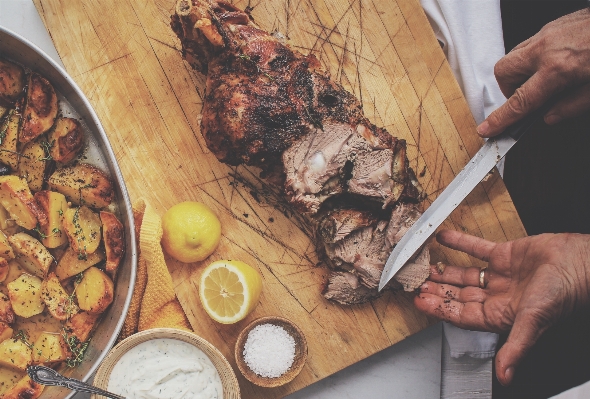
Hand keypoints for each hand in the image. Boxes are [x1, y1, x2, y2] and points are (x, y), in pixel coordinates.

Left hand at [414, 230, 589, 384]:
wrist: (580, 263)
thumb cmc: (563, 295)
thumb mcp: (533, 323)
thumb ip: (516, 348)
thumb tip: (505, 375)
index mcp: (501, 315)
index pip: (461, 315)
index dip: (439, 309)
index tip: (419, 303)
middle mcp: (498, 296)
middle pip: (459, 296)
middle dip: (437, 291)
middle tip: (415, 284)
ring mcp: (501, 275)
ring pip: (465, 274)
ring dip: (445, 271)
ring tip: (424, 267)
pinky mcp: (506, 254)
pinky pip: (477, 249)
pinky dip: (460, 243)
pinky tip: (443, 238)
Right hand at [478, 8, 589, 136]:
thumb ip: (572, 106)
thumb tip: (550, 117)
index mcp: (558, 70)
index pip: (519, 102)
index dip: (501, 118)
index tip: (487, 128)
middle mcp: (547, 49)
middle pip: (504, 72)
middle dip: (508, 89)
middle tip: (527, 98)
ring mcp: (549, 33)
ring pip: (515, 55)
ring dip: (520, 73)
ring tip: (542, 82)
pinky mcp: (555, 24)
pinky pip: (531, 44)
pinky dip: (534, 59)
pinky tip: (555, 65)